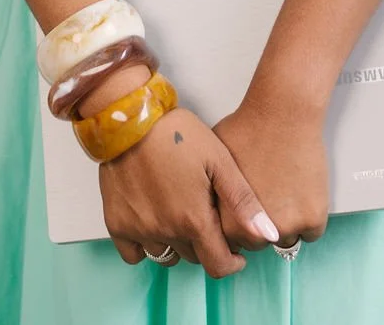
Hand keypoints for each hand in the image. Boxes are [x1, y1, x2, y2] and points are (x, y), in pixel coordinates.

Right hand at [97, 106, 280, 277]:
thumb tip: (267, 235)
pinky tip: (154, 221)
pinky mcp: (116, 223)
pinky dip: (146, 246)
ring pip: (166, 256)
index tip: (236, 252)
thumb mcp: (218, 159)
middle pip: (193, 258)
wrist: (131, 117)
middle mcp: (165, 232)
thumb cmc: (177, 133)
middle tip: (207, 217)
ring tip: (182, 215)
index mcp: (194, 220)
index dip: (232, 262)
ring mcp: (139, 230)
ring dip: (178, 244)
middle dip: (206, 245)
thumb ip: (243, 201)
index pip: (218, 265)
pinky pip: (134, 254)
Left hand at [213, 96, 328, 250]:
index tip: (243, 205)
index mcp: (228, 222)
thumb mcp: (211, 163)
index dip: (237, 223)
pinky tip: (300, 189)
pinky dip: (309, 216)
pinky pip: (311, 232)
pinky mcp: (312, 218)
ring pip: (285, 240)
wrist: (282, 112)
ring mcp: (287, 226)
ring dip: (285, 222)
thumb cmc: (246, 130)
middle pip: (257, 243)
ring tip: (283, 189)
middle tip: (265, 193)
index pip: (231, 243)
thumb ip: (207, 196)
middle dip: (259, 224)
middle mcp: (256, 232)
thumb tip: (201, 211)